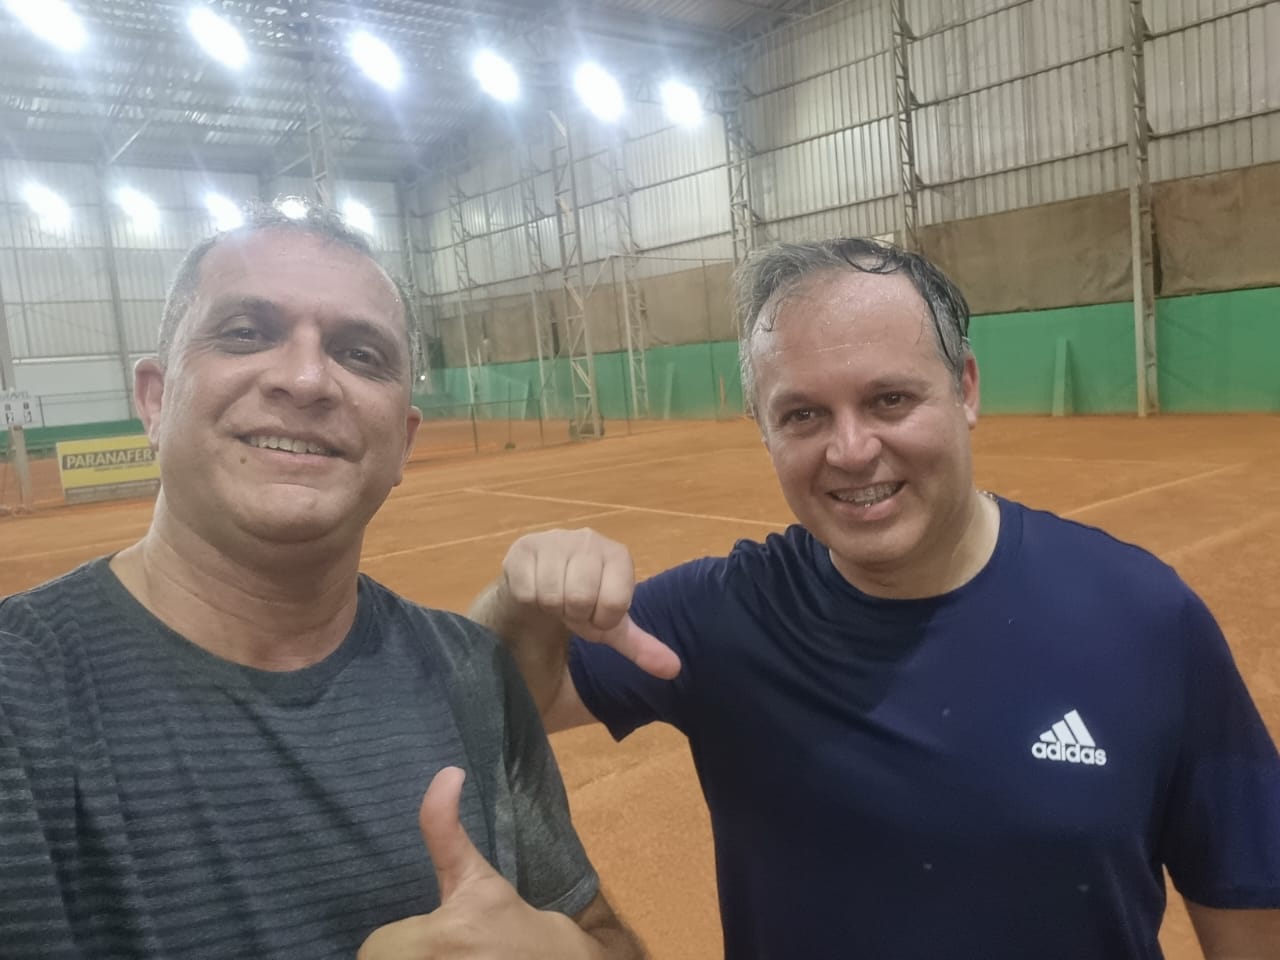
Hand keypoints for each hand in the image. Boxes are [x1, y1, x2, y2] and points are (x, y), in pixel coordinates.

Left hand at [358, 767, 599, 958]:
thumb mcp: (475, 875)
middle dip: (403, 958)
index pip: (374, 949)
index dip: (394, 942)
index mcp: (442, 938)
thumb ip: (444, 828)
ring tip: (443, 958)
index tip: (422, 938)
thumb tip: (447, 772)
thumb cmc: (509, 921)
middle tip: (434, 952)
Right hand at [501, 529, 680, 679]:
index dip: (602, 620)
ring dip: (552, 608)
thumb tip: (674, 670)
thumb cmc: (581, 602)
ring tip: (555, 599)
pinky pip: (527, 590)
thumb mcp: (612, 626)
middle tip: (572, 608)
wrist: (540, 584)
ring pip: (552, 595)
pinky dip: (531, 601)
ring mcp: (555, 540)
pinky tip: (535, 591)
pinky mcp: (524, 547)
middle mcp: (589, 539)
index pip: (615, 603)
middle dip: (575, 615)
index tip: (596, 613)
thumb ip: (642, 647)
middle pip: (581, 598)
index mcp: (618, 555)